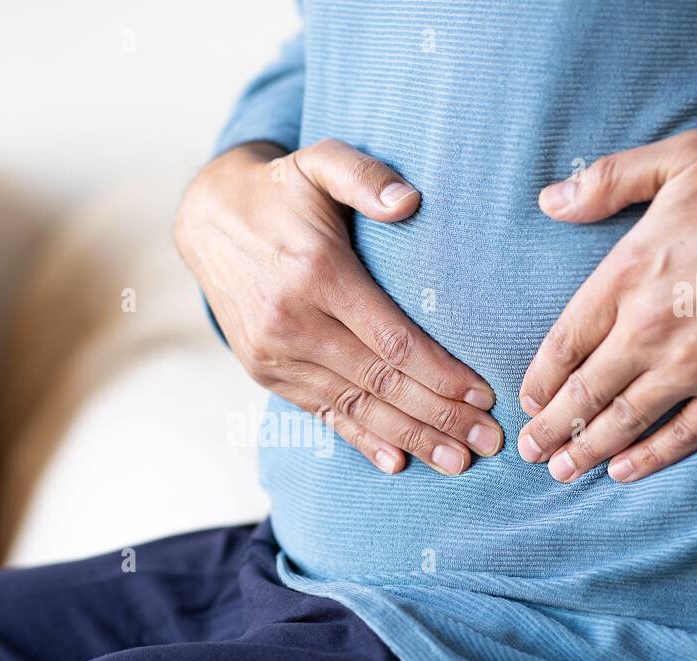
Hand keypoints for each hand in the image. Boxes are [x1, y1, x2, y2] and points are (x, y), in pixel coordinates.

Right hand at [175, 139, 501, 474]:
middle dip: (440, 417)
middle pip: (380, 383)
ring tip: (457, 462)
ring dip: (410, 438)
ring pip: (355, 406)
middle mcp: (291, 323)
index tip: (484, 396)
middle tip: (488, 442)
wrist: (207, 220)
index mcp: (316, 275)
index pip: (391, 340)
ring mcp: (274, 354)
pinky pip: (322, 413)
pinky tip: (397, 462)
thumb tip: (408, 201)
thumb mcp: (319, 161)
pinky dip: (361, 440)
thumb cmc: (281, 191)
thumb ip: (364, 175)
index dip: (441, 374)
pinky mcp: (265, 371)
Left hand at [517, 129, 696, 482]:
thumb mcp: (682, 159)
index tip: (527, 400)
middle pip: (584, 392)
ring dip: (585, 452)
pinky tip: (623, 472)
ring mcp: (691, 368)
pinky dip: (648, 459)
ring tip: (560, 472)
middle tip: (529, 451)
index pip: (564, 341)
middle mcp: (648, 331)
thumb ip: (609, 180)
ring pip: (622, 421)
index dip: (540, 378)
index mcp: (627, 276)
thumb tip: (549, 200)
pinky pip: (681, 437)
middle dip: (551, 428)